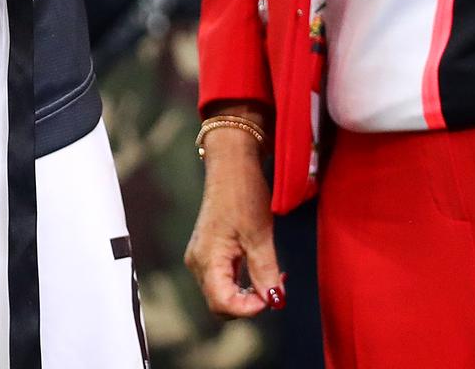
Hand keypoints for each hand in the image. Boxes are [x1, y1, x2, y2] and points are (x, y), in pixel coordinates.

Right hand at [186, 114, 283, 317]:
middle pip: (220, 303)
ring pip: (223, 292)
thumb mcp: (260, 235)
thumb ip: (265, 272)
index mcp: (207, 259)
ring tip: (273, 278)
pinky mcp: (208, 250)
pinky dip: (243, 281)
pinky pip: (223, 278)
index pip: (223, 304)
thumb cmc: (243, 194)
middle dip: (250, 303)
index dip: (249, 308)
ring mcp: (201, 256)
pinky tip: (261, 271)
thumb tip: (275, 301)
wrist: (231, 165)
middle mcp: (198, 261)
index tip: (273, 297)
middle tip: (276, 288)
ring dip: (248, 293)